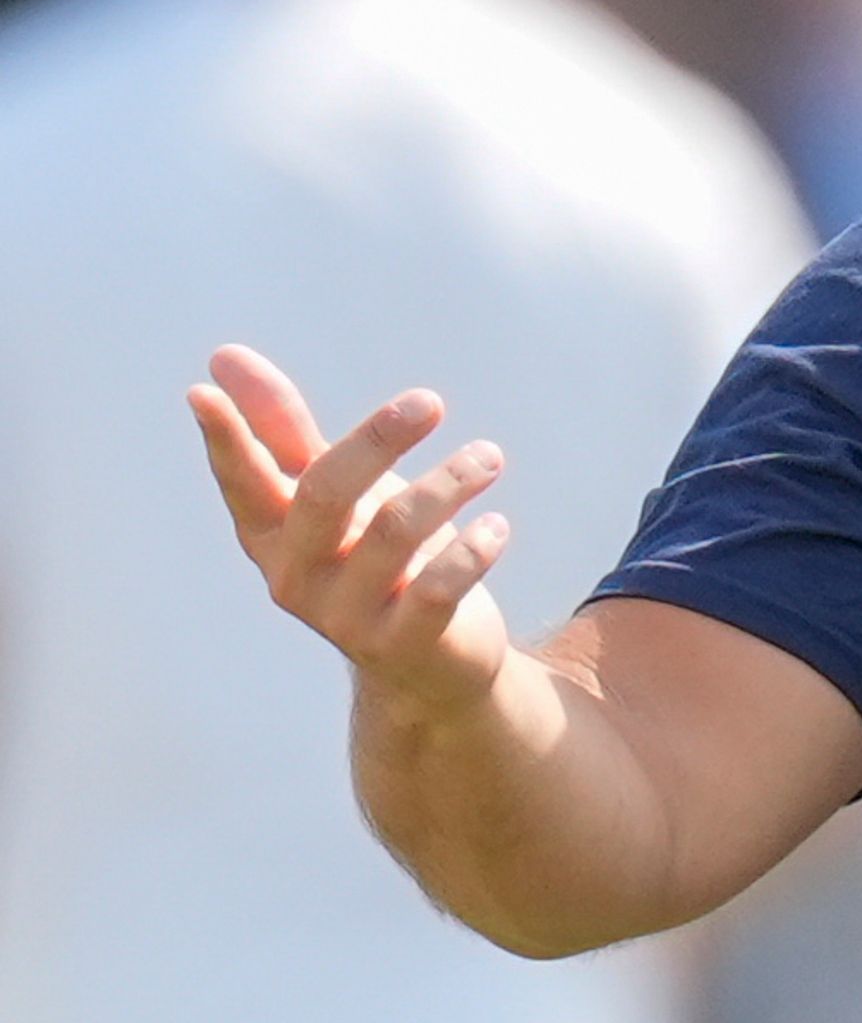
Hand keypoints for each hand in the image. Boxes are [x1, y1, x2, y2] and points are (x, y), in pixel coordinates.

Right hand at [190, 344, 516, 713]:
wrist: (427, 664)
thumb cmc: (372, 556)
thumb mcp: (331, 491)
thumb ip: (282, 429)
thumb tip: (222, 357)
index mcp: (272, 533)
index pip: (242, 480)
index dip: (225, 439)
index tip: (202, 391)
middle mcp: (297, 575)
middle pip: (325, 495)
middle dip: (376, 440)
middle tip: (429, 400)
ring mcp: (346, 614)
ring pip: (393, 532)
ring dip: (449, 484)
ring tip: (490, 457)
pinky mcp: (404, 642)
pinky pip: (435, 589)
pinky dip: (471, 551)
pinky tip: (497, 525)